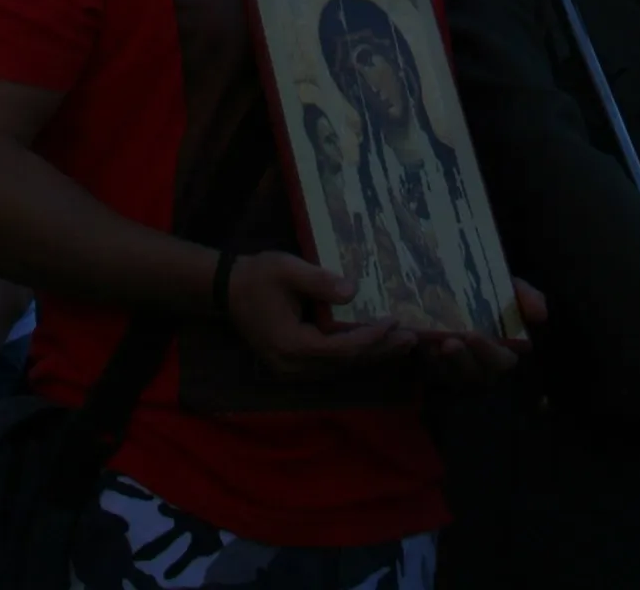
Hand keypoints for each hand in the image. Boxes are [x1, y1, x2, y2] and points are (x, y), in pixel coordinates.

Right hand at [224, 249, 417, 380]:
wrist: (227, 289)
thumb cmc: (258, 276)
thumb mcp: (287, 269)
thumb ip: (320, 281)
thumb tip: (353, 291)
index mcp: (293, 345)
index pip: (341, 348)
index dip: (370, 337)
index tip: (395, 321)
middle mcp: (295, 366)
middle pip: (345, 363)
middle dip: (379, 351)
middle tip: (412, 339)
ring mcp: (293, 370)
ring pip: (340, 367)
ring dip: (371, 355)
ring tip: (401, 343)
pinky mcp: (294, 364)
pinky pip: (331, 364)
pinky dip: (354, 355)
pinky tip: (373, 345)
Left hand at [416, 276, 544, 387]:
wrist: (443, 288)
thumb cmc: (482, 293)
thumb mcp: (505, 287)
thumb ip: (523, 295)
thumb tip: (541, 313)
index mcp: (501, 350)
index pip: (502, 361)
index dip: (488, 352)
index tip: (473, 335)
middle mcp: (479, 366)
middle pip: (474, 376)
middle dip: (462, 361)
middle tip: (449, 343)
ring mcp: (454, 370)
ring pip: (448, 377)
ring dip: (439, 363)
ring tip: (430, 343)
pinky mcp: (431, 370)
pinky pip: (425, 373)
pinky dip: (419, 360)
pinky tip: (412, 342)